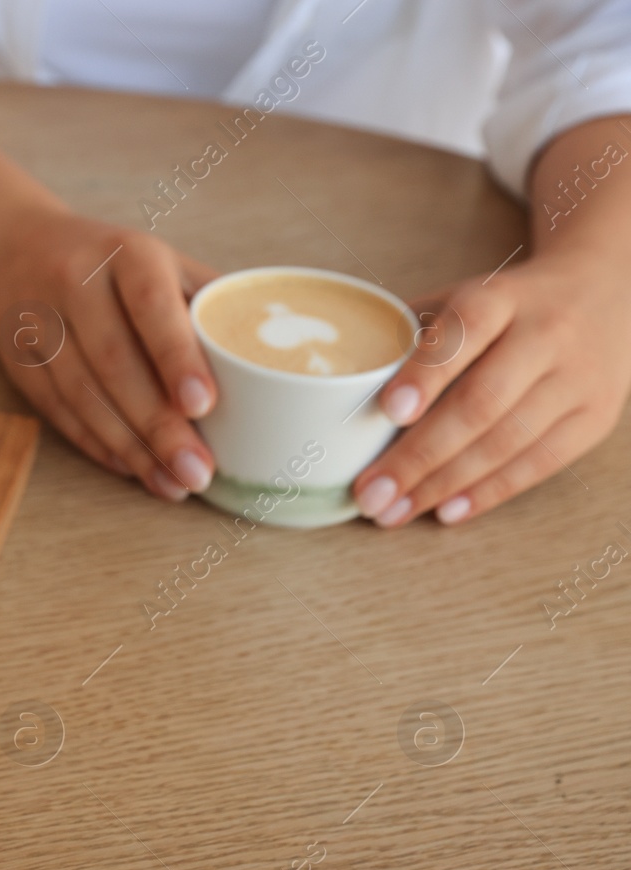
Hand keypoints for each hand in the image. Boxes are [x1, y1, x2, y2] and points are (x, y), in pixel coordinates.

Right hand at [0, 209, 220, 499]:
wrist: (21, 248)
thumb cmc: (117, 266)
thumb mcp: (165, 263)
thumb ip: (207, 306)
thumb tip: (270, 364)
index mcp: (126, 254)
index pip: (150, 306)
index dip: (176, 357)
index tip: (204, 405)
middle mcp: (75, 283)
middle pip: (114, 363)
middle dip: (158, 425)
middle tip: (197, 471)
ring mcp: (39, 322)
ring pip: (82, 395)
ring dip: (129, 447)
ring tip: (172, 484)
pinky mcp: (17, 359)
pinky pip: (57, 411)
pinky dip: (96, 445)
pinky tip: (131, 469)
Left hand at [351, 249, 630, 526]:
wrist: (601, 292)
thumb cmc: (503, 307)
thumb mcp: (458, 299)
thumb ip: (407, 336)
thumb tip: (335, 388)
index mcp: (503, 298)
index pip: (465, 331)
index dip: (426, 374)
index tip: (387, 411)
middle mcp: (547, 335)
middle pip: (482, 403)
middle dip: (419, 456)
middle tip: (370, 493)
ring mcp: (578, 378)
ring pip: (508, 441)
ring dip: (444, 484)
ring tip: (394, 511)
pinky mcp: (594, 417)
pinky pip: (539, 464)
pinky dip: (487, 492)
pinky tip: (446, 510)